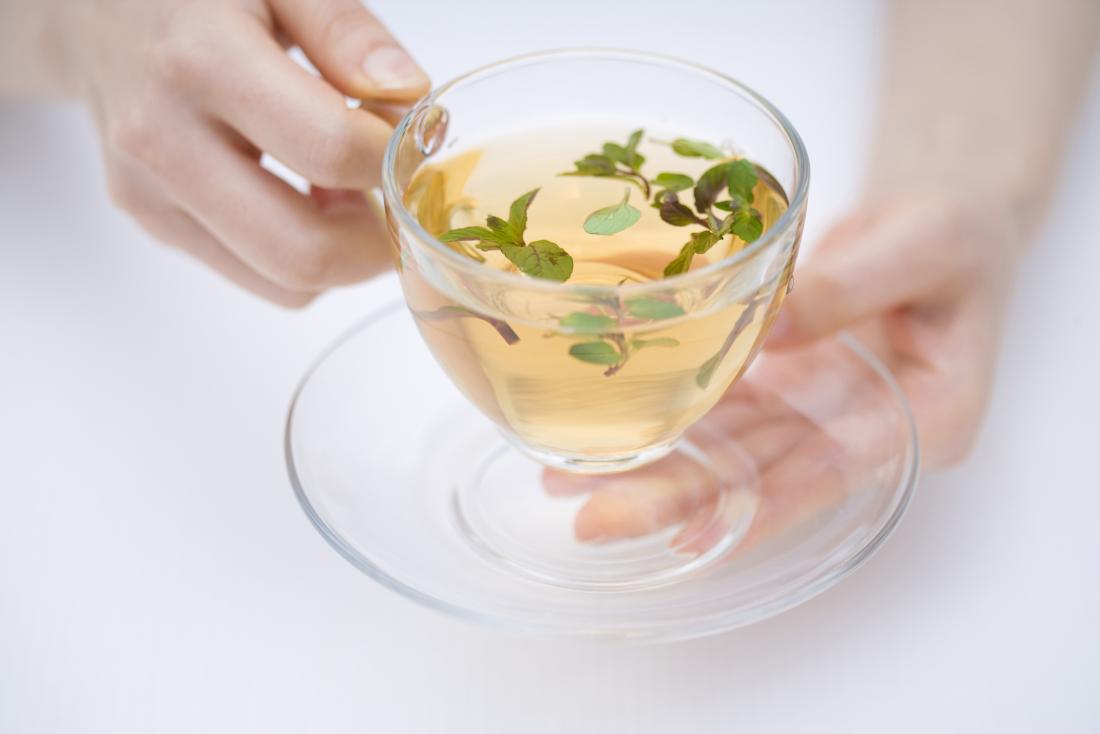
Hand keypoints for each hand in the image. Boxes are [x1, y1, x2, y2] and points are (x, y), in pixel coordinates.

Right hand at [62, 0, 428, 305]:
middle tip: (395, 196)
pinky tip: (303, 195)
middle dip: (376, 241)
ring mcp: (151, 193)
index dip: (394, 159)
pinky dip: (302, 255)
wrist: (90, 10)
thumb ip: (347, 32)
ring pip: (286, 283)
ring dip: (340, 252)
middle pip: (304, 251)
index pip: (332, 150)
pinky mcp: (153, 223)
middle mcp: (164, 140)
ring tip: (344, 187)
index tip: (413, 141)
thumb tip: (410, 99)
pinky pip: (258, 278)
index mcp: (202, 61)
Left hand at [545, 191, 1021, 547]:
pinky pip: (715, 407)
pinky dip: (662, 421)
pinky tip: (599, 441)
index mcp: (924, 418)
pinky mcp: (775, 385)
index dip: (767, 505)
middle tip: (598, 523)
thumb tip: (765, 325)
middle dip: (680, 500)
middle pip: (765, 473)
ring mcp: (810, 411)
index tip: (697, 534)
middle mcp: (858, 431)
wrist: (936, 227)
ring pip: (727, 450)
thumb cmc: (953, 234)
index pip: (836, 470)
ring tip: (570, 491)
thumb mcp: (922, 245)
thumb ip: (848, 287)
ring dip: (653, 471)